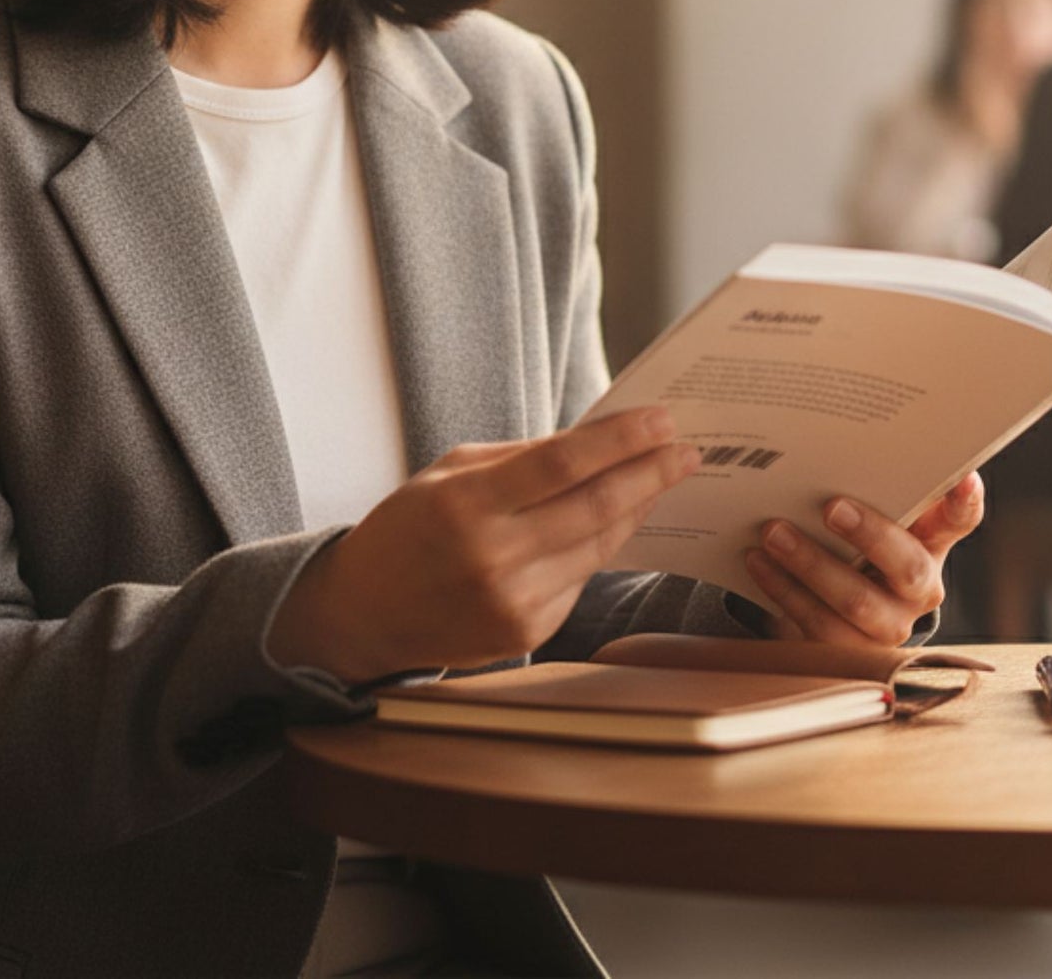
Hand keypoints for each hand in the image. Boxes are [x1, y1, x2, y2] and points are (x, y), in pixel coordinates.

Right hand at [268, 408, 699, 682]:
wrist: (365, 615)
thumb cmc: (409, 527)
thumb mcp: (451, 471)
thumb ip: (523, 457)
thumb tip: (599, 439)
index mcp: (467, 504)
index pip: (564, 463)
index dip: (621, 440)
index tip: (662, 418)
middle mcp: (494, 558)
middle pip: (597, 506)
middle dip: (651, 473)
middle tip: (686, 449)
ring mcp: (514, 603)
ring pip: (600, 544)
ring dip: (639, 507)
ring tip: (665, 476)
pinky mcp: (529, 634)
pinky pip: (582, 578)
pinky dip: (604, 544)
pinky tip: (621, 518)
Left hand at [743, 472, 985, 647]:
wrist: (830, 611)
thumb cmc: (853, 547)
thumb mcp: (873, 520)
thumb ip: (873, 491)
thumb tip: (843, 441)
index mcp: (931, 544)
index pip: (960, 521)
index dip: (964, 503)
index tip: (964, 478)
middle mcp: (919, 589)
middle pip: (907, 566)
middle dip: (869, 535)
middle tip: (831, 506)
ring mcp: (888, 626)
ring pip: (856, 602)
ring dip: (810, 564)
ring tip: (773, 532)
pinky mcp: (850, 652)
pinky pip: (817, 624)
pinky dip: (783, 589)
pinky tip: (758, 562)